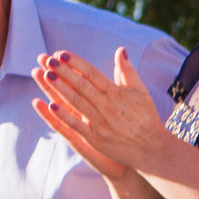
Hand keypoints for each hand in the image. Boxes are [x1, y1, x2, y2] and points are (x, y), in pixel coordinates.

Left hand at [32, 48, 172, 178]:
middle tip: (47, 61)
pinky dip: (63, 115)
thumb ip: (127, 71)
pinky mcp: (96, 138)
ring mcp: (100, 122)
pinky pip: (76, 125)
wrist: (153, 148)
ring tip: (45, 75)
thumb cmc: (146, 117)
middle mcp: (107, 106)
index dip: (76, 62)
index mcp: (117, 93)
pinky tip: (49, 105)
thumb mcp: (140, 91)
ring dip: (60, 88)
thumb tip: (120, 50)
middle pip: (81, 85)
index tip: (61, 53)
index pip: (92, 73)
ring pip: (76, 102)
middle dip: (63, 72)